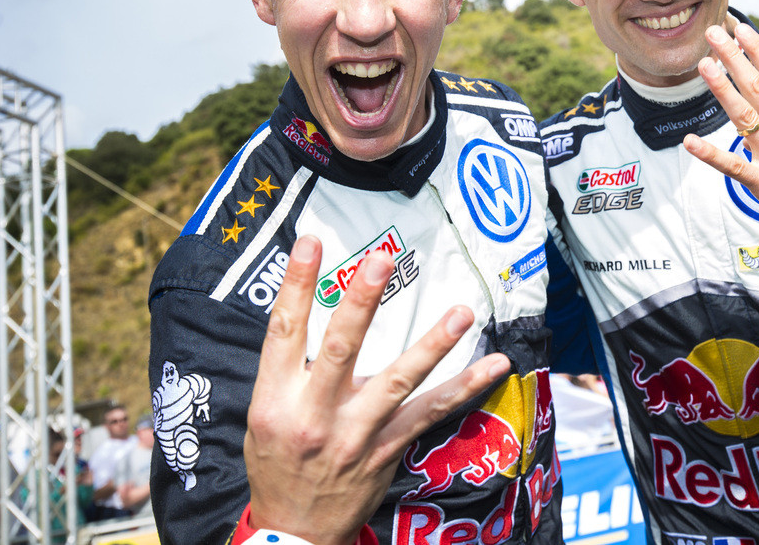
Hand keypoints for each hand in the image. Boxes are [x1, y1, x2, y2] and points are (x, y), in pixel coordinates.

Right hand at [245, 236, 509, 544]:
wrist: (292, 534)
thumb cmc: (278, 464)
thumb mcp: (265, 417)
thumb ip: (290, 371)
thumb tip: (318, 314)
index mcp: (274, 400)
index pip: (284, 331)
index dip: (295, 284)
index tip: (311, 242)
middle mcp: (313, 415)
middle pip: (339, 348)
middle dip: (362, 301)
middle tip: (382, 260)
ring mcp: (354, 435)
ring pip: (396, 382)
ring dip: (433, 345)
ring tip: (461, 313)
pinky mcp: (385, 451)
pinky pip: (430, 414)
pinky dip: (464, 387)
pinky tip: (493, 365)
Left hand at [682, 23, 758, 245]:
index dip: (758, 51)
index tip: (742, 29)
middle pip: (758, 87)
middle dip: (735, 58)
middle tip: (714, 33)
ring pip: (746, 117)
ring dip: (723, 90)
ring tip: (704, 65)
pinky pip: (736, 167)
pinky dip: (712, 155)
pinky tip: (690, 142)